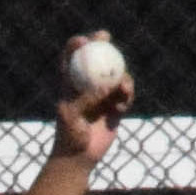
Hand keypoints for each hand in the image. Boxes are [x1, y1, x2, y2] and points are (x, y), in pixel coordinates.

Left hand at [53, 32, 133, 165]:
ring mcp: (102, 96)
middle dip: (101, 44)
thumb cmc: (69, 136)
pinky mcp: (115, 108)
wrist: (79, 157)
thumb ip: (86, 99)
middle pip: (96, 59)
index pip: (71, 59)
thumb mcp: (72, 115)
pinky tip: (123, 104)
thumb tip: (106, 86)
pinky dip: (126, 96)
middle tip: (106, 37)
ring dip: (121, 75)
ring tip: (123, 88)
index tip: (84, 40)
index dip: (76, 45)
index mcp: (70, 85)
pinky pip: (125, 95)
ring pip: (115, 75)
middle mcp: (87, 87)